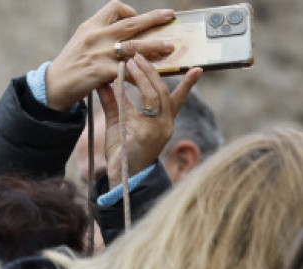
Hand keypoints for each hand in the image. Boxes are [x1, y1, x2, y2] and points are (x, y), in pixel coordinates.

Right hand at [45, 1, 178, 110]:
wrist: (54, 86)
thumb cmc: (72, 65)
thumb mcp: (83, 42)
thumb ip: (102, 36)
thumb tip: (127, 36)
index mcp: (91, 26)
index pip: (114, 8)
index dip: (131, 11)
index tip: (140, 19)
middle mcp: (96, 36)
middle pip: (130, 23)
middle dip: (153, 19)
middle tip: (169, 16)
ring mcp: (99, 53)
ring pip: (133, 46)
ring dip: (154, 46)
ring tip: (170, 47)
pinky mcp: (101, 71)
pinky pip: (127, 71)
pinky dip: (141, 73)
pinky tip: (152, 76)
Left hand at [98, 53, 201, 182]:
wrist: (122, 179)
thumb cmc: (122, 152)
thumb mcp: (118, 122)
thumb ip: (114, 101)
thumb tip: (105, 80)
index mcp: (163, 122)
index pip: (177, 98)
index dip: (187, 83)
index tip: (197, 68)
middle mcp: (166, 124)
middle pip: (163, 91)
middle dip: (152, 71)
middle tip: (139, 55)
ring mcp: (159, 129)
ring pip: (156, 95)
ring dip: (143, 76)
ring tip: (131, 62)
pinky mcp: (148, 134)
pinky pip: (142, 107)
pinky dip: (130, 91)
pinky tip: (120, 80)